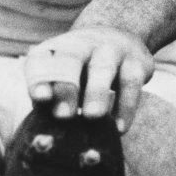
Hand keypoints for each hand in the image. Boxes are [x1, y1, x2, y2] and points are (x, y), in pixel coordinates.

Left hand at [24, 26, 153, 132]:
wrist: (119, 36)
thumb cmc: (80, 70)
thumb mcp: (62, 79)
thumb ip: (52, 103)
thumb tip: (44, 138)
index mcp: (54, 50)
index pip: (40, 60)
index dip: (39, 79)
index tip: (40, 99)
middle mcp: (80, 44)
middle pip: (70, 59)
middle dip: (66, 87)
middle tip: (64, 115)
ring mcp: (109, 50)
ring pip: (103, 68)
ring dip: (96, 92)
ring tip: (92, 116)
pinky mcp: (136, 62)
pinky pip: (131, 83)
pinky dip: (126, 106)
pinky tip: (119, 128)